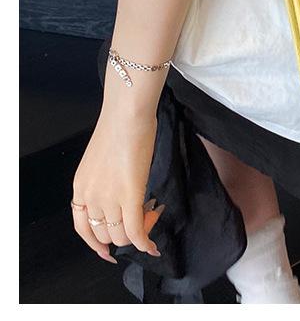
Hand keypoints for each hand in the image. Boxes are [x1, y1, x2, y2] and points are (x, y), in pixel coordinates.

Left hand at [71, 105, 161, 262]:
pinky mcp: (130, 196)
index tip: (107, 251)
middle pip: (106, 235)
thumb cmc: (120, 127)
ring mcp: (109, 198)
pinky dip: (145, 242)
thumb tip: (122, 198)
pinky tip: (152, 244)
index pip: (83, 229)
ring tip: (153, 212)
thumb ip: (105, 182)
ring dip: (140, 231)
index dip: (96, 244)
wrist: (127, 115)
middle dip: (126, 232)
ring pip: (122, 236)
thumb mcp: (101, 160)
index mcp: (81, 188)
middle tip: (144, 215)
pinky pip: (136, 231)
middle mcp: (90, 197)